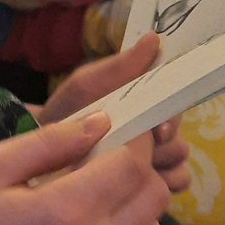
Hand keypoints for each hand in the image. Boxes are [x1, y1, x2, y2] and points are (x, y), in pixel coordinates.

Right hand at [0, 110, 169, 224]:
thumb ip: (50, 141)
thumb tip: (102, 123)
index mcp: (64, 212)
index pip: (133, 165)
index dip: (135, 143)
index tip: (122, 134)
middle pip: (154, 198)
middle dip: (139, 173)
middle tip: (108, 169)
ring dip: (135, 214)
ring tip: (98, 209)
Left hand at [36, 32, 190, 194]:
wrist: (43, 151)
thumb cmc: (67, 112)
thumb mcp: (86, 86)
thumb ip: (118, 66)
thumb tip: (154, 38)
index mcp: (144, 102)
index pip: (176, 105)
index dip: (172, 118)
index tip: (158, 131)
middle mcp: (155, 131)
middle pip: (181, 138)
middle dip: (162, 145)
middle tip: (137, 151)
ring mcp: (156, 160)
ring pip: (180, 161)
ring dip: (160, 164)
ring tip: (128, 168)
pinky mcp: (152, 186)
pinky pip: (177, 183)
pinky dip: (163, 182)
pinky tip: (138, 186)